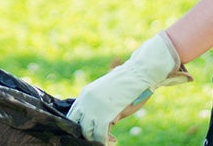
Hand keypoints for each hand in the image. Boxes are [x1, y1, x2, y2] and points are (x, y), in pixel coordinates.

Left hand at [66, 32, 192, 143]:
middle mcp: (86, 101)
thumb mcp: (108, 91)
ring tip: (109, 139)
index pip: (74, 114)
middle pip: (78, 125)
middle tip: (98, 137)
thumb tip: (108, 121)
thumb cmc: (126, 82)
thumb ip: (101, 104)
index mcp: (85, 94)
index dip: (81, 125)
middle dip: (87, 133)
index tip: (92, 129)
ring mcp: (94, 108)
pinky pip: (100, 134)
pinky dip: (105, 140)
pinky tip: (113, 139)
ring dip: (96, 138)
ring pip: (87, 131)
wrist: (138, 74)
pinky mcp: (106, 115)